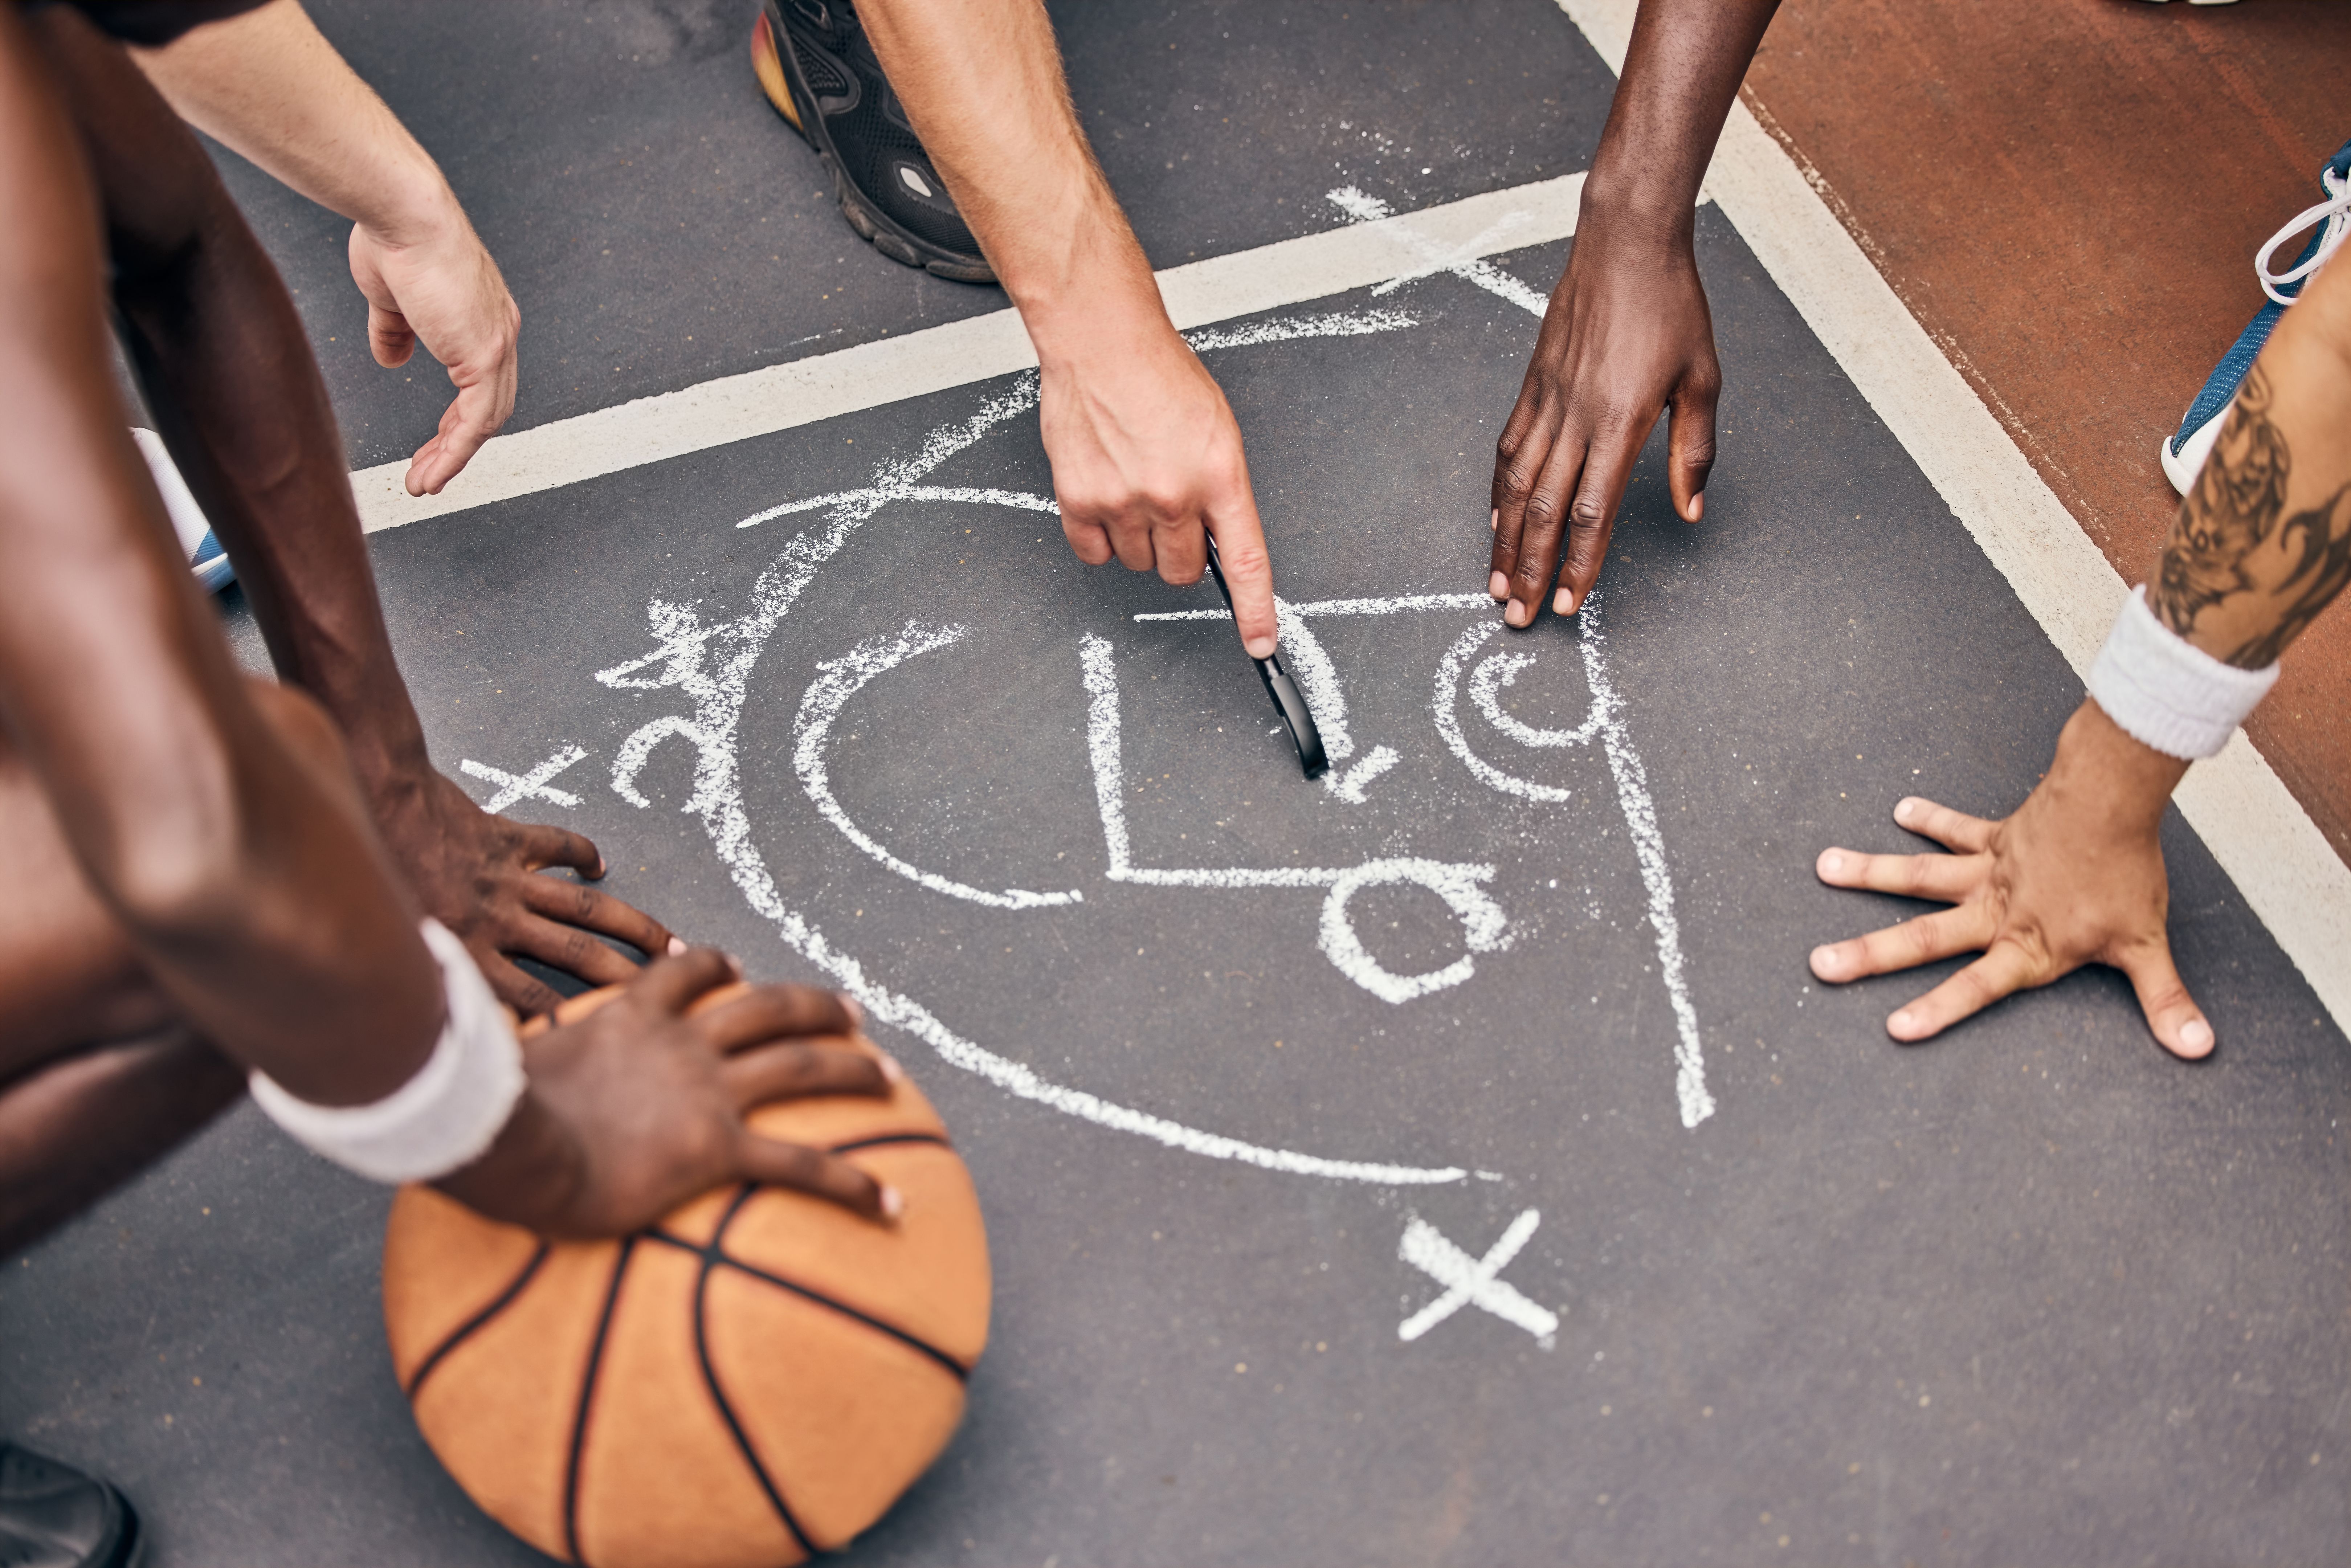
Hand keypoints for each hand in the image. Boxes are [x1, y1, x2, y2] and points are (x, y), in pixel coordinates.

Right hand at [347, 209, 518, 497]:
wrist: (401, 212)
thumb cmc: (394, 238)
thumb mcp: (390, 297)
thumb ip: (395, 331)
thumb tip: (391, 359)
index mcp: (482, 317)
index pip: (480, 382)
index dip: (457, 418)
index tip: (434, 443)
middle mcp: (499, 331)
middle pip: (488, 407)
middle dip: (456, 444)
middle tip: (428, 472)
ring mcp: (496, 343)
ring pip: (484, 420)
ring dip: (453, 456)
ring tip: (424, 483)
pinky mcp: (484, 354)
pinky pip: (476, 421)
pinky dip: (455, 452)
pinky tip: (433, 473)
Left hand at [370, 764, 676, 1016]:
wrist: (374, 798)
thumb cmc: (368, 874)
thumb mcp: (393, 942)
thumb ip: (429, 977)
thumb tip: (445, 1020)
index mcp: (467, 950)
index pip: (528, 998)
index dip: (565, 1020)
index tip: (597, 1034)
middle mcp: (497, 918)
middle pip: (576, 954)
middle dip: (622, 975)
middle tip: (661, 990)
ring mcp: (508, 877)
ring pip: (585, 906)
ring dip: (630, 924)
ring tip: (666, 942)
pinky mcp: (508, 838)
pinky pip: (558, 844)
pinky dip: (582, 852)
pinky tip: (600, 864)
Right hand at [437, 950, 903, 1237]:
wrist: (508, 1141)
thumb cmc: (488, 1111)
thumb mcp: (498, 1063)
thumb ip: (501, 1054)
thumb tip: (452, 1060)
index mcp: (634, 1018)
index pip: (685, 974)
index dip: (717, 967)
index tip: (738, 970)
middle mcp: (685, 1043)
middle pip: (770, 1008)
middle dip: (817, 1006)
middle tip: (854, 1014)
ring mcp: (707, 1091)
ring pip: (802, 1066)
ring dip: (855, 1070)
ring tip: (891, 1078)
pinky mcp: (718, 1147)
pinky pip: (803, 1165)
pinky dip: (854, 1185)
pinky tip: (892, 1203)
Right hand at [1039, 323, 1279, 657]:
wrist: (1102, 342)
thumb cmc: (1161, 377)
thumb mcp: (1216, 431)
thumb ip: (1219, 490)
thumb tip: (1216, 542)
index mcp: (1219, 476)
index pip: (1246, 561)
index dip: (1255, 611)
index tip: (1260, 643)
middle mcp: (1173, 495)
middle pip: (1183, 571)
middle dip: (1180, 552)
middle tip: (1170, 511)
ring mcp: (1124, 501)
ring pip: (1138, 563)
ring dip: (1138, 539)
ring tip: (1133, 485)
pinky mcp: (1079, 500)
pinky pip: (1095, 553)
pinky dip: (1100, 537)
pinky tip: (1105, 495)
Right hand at [1489, 214, 1718, 625]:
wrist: (1625, 243)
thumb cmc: (1671, 306)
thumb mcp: (1703, 378)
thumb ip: (1695, 450)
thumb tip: (1691, 510)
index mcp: (1620, 421)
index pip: (1592, 511)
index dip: (1580, 563)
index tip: (1570, 602)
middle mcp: (1576, 417)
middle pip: (1545, 511)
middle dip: (1531, 569)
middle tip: (1518, 614)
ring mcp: (1548, 400)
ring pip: (1517, 487)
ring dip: (1505, 541)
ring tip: (1497, 582)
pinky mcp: (1533, 385)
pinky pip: (1508, 449)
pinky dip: (1498, 492)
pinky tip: (1495, 520)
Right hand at [1806, 700, 2209, 1055]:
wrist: (2112, 802)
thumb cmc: (2126, 873)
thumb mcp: (2147, 944)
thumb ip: (2165, 1000)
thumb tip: (2197, 1049)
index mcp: (2027, 944)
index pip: (1977, 986)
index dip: (1939, 1009)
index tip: (1895, 1028)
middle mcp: (1996, 912)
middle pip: (1923, 938)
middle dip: (1869, 954)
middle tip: (1820, 964)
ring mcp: (1989, 872)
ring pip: (1919, 878)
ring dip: (1870, 873)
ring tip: (1825, 868)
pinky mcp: (1995, 837)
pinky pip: (1956, 830)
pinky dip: (1930, 819)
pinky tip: (1900, 811)